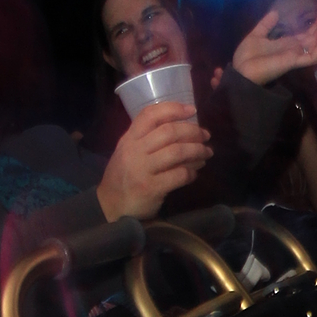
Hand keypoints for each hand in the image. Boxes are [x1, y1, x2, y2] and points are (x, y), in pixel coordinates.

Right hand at [97, 101, 211, 220]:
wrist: (109, 207)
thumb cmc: (123, 176)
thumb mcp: (128, 152)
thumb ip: (147, 138)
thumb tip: (183, 127)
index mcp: (129, 139)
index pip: (150, 115)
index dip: (173, 109)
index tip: (192, 110)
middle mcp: (134, 151)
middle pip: (169, 132)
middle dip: (193, 131)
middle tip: (206, 136)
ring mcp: (142, 169)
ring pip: (177, 151)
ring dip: (197, 150)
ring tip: (206, 153)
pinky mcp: (151, 188)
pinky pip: (179, 174)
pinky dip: (191, 172)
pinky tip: (194, 173)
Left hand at [232, 9, 316, 86]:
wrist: (241, 71)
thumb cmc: (247, 56)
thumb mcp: (256, 35)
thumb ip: (266, 24)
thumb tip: (276, 12)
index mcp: (286, 44)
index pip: (306, 33)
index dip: (315, 23)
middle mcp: (294, 49)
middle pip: (313, 36)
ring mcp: (296, 55)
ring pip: (316, 44)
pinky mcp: (295, 61)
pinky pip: (312, 56)